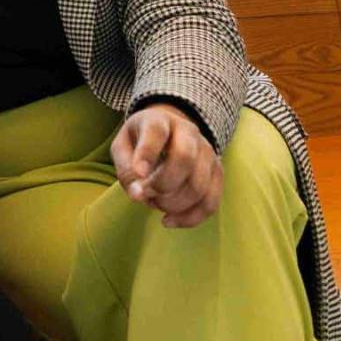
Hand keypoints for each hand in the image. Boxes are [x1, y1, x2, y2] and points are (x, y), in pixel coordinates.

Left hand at [110, 104, 222, 228]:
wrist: (169, 133)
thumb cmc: (139, 141)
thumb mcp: (123, 146)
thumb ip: (125, 168)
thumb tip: (137, 195)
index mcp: (160, 120)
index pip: (156, 132)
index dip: (147, 153)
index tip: (138, 174)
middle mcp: (188, 132)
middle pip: (185, 159)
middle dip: (163, 184)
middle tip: (146, 194)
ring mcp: (207, 152)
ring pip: (200, 185)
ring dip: (174, 204)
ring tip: (155, 203)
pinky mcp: (217, 173)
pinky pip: (211, 202)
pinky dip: (189, 218)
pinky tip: (168, 221)